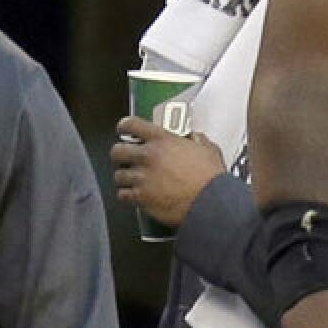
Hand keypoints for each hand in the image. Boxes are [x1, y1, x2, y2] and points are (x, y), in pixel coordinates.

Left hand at [110, 116, 225, 227]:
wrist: (211, 203)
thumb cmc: (211, 178)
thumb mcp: (207, 149)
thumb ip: (196, 139)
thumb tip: (193, 137)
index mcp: (162, 140)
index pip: (131, 124)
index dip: (124, 126)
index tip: (123, 129)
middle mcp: (148, 156)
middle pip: (117, 151)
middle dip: (120, 155)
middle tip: (127, 159)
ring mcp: (142, 177)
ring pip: (118, 175)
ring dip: (125, 178)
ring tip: (134, 180)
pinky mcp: (141, 197)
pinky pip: (122, 195)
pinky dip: (127, 195)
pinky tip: (135, 195)